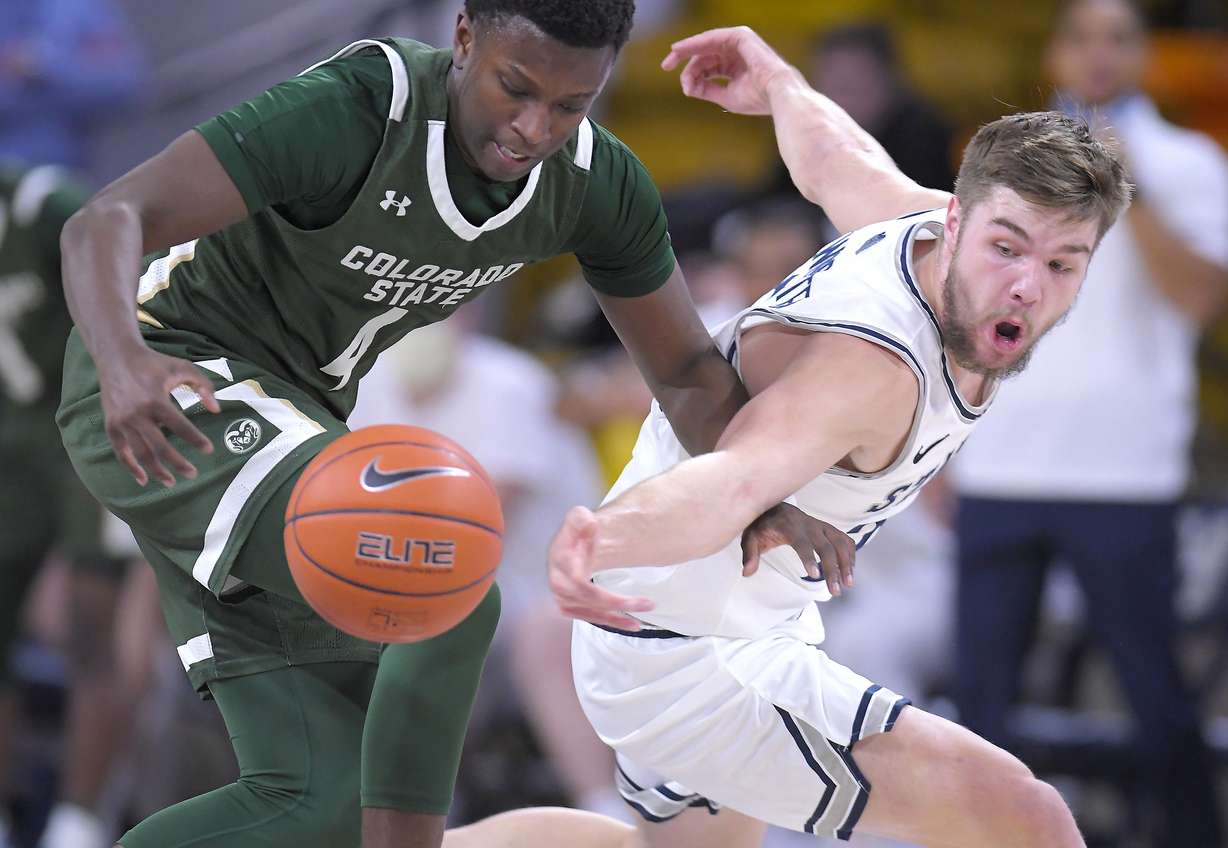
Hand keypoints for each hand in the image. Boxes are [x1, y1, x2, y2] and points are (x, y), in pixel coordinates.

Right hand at [98, 346, 219, 486]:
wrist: (116, 357)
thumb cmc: (154, 363)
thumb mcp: (183, 367)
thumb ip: (204, 386)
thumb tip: (216, 410)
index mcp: (155, 400)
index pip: (180, 426)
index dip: (195, 439)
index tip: (208, 450)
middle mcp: (137, 414)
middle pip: (159, 446)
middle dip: (177, 463)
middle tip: (193, 474)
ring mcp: (122, 421)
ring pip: (140, 453)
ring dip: (156, 470)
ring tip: (171, 482)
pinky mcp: (111, 425)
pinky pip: (121, 451)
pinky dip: (131, 467)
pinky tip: (143, 479)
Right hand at [548, 506, 654, 629]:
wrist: (572, 543)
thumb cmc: (578, 530)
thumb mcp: (578, 516)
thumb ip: (581, 518)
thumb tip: (590, 525)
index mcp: (560, 560)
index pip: (579, 582)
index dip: (602, 594)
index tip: (628, 598)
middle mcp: (557, 581)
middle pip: (588, 600)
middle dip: (617, 604)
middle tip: (648, 604)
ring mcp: (561, 596)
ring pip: (590, 613)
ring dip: (615, 619)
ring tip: (638, 623)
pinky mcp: (568, 606)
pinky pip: (589, 618)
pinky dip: (608, 622)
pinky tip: (628, 624)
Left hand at [661, 26, 799, 115]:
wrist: (777, 95)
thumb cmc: (757, 99)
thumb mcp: (726, 96)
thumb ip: (707, 89)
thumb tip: (689, 86)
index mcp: (735, 66)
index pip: (707, 67)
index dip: (692, 75)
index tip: (684, 89)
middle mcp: (736, 52)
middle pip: (703, 55)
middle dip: (684, 60)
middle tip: (666, 66)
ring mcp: (739, 42)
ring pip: (705, 45)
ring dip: (687, 51)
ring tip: (671, 59)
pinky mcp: (740, 36)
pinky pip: (712, 38)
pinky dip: (695, 42)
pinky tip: (680, 48)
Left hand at [740, 504, 855, 596]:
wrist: (775, 508)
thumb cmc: (762, 526)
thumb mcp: (750, 537)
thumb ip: (749, 554)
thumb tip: (746, 573)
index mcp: (789, 526)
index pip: (802, 542)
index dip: (809, 558)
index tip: (815, 575)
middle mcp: (809, 524)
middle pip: (826, 546)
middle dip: (833, 569)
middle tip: (835, 592)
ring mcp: (821, 526)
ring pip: (840, 542)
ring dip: (847, 563)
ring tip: (848, 585)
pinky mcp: (829, 529)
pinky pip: (845, 541)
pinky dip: (850, 555)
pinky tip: (849, 572)